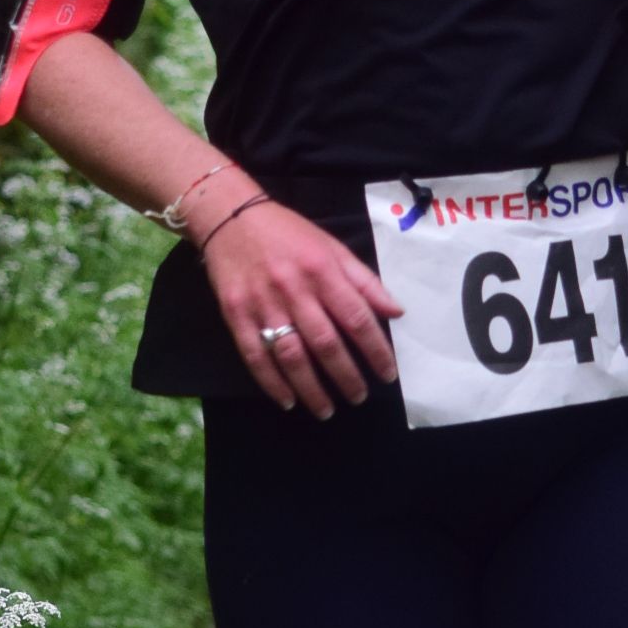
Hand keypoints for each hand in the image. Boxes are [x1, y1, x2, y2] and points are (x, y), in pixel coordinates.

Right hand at [197, 199, 402, 415]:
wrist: (231, 218)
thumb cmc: (289, 234)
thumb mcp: (332, 248)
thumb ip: (364, 281)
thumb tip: (396, 311)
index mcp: (323, 271)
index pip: (357, 318)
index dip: (375, 349)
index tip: (387, 373)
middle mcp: (294, 290)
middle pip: (325, 343)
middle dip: (345, 376)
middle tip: (358, 397)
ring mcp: (262, 304)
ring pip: (291, 355)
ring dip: (310, 388)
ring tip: (326, 409)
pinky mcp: (236, 314)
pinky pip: (255, 355)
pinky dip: (271, 382)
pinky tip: (287, 400)